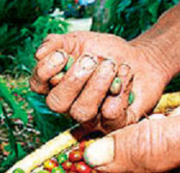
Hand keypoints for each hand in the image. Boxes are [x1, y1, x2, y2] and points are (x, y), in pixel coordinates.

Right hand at [29, 32, 169, 132]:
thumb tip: (39, 54)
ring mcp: (90, 118)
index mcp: (56, 84)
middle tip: (91, 59)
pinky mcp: (113, 124)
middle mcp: (69, 105)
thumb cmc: (107, 52)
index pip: (38, 85)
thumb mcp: (80, 40)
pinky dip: (120, 92)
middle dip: (73, 79)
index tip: (62, 55)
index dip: (46, 71)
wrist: (141, 59)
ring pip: (82, 112)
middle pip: (56, 103)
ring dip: (97, 85)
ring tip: (111, 65)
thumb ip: (57, 43)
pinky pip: (110, 116)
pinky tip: (125, 75)